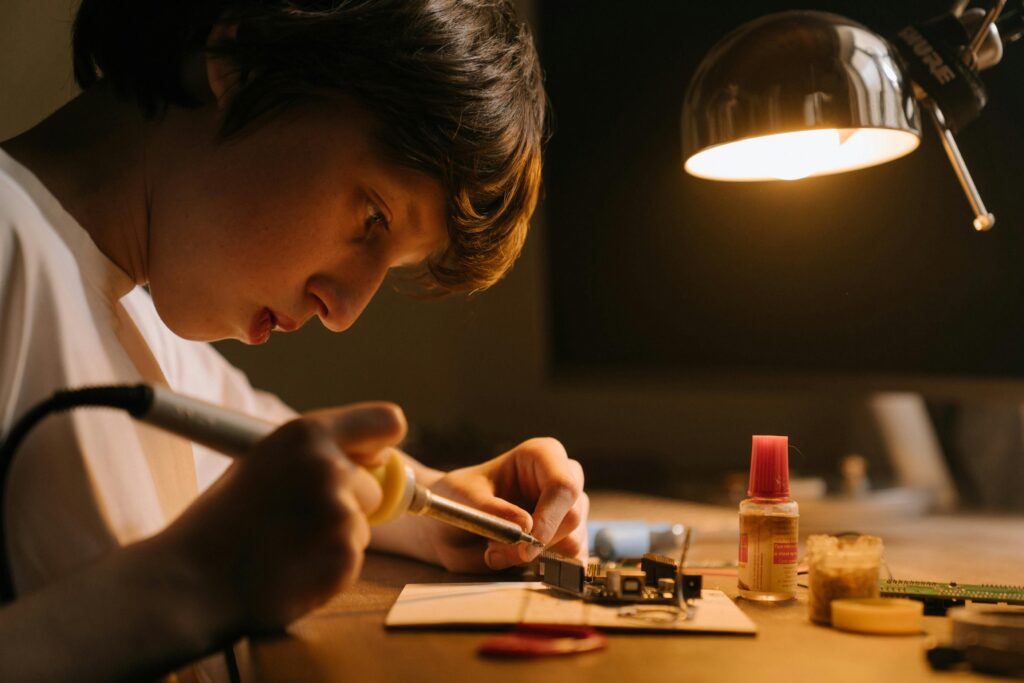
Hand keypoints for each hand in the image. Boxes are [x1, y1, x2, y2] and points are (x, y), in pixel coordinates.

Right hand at [155, 402, 405, 636]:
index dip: (381, 444)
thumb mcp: (264, 460)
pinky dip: (329, 568)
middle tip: (297, 520)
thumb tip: (370, 455)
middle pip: (375, 487)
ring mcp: (339, 513)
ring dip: (335, 539)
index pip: (386, 421)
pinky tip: (291, 569)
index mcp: (307, 434)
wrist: (192, 580)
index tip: (372, 460)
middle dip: (350, 504)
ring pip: (362, 526)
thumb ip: (315, 452)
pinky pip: (352, 559)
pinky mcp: (344, 556)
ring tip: (286, 546)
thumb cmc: (224, 520)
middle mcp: (329, 467)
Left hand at [422, 437, 587, 572]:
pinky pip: (573, 560)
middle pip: (573, 516)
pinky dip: (545, 569)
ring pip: (573, 542)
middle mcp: (561, 479)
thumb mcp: (462, 499)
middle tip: (493, 551)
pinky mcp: (567, 538)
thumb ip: (491, 510)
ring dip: (533, 557)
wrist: (449, 526)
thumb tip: (526, 524)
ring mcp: (567, 510)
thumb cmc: (456, 500)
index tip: (525, 544)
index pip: (563, 485)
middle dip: (536, 542)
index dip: (549, 517)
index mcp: (541, 456)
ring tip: (494, 552)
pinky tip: (514, 563)